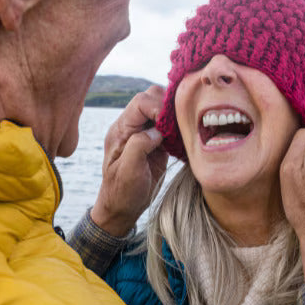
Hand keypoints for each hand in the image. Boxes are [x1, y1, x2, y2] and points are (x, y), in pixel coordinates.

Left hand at [90, 86, 168, 235]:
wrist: (123, 208)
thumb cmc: (122, 192)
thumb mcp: (128, 171)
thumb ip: (139, 145)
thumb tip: (157, 130)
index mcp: (121, 129)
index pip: (140, 102)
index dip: (157, 107)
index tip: (168, 124)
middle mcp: (132, 126)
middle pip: (152, 97)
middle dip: (168, 106)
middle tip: (178, 125)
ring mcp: (145, 132)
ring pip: (163, 107)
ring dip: (175, 115)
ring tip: (183, 131)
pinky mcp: (158, 141)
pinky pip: (171, 124)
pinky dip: (180, 127)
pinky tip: (184, 139)